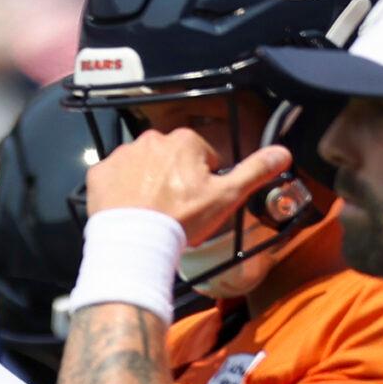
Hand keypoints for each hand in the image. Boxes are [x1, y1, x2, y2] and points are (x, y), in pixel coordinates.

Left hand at [85, 126, 294, 247]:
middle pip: (170, 158)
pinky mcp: (99, 172)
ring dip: (146, 182)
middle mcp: (151, 139)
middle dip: (173, 178)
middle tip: (173, 208)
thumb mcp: (226, 197)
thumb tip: (283, 152)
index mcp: (185, 141)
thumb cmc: (181, 220)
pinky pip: (113, 176)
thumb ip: (254, 171)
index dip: (203, 180)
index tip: (197, 201)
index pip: (202, 156)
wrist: (136, 244)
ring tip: (150, 211)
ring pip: (141, 165)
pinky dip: (120, 190)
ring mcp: (122, 155)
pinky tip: (128, 209)